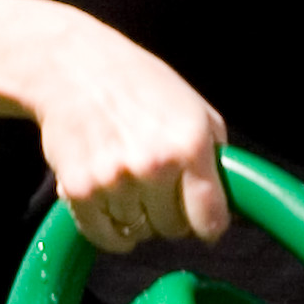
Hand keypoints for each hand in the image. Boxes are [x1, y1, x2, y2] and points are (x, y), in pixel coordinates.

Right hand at [27, 17, 229, 250]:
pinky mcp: (78, 189)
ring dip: (137, 216)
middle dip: (170, 214)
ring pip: (139, 232)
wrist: (73, 67)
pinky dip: (109, 230)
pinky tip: (110, 202)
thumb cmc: (139, 86)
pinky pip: (104, 236)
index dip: (209, 225)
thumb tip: (230, 206)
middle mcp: (154, 164)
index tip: (203, 222)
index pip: (210, 219)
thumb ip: (215, 156)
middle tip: (155, 185)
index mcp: (190, 144)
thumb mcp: (194, 108)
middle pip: (173, 229)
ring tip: (127, 178)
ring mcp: (114, 179)